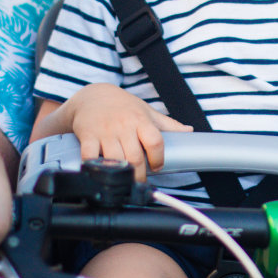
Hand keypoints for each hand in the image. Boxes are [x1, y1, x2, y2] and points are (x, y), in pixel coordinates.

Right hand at [50, 84, 191, 182]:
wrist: (92, 96)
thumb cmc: (123, 106)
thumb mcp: (147, 112)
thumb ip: (168, 124)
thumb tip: (190, 131)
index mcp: (141, 121)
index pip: (155, 142)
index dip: (158, 158)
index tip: (157, 167)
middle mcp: (123, 127)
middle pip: (135, 157)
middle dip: (140, 175)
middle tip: (140, 181)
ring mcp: (105, 132)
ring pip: (115, 161)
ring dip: (121, 175)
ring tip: (125, 181)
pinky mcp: (87, 136)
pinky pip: (89, 156)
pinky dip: (93, 168)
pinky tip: (99, 174)